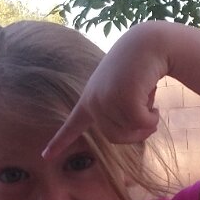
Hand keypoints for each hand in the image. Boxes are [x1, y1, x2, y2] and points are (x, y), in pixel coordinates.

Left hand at [42, 22, 170, 158]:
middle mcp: (93, 101)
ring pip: (129, 133)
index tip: (45, 156)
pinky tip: (154, 101)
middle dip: (136, 132)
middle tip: (148, 115)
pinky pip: (142, 125)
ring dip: (146, 122)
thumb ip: (122, 114)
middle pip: (115, 138)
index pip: (73, 125)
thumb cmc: (140, 68)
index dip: (59, 142)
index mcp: (89, 99)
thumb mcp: (124, 93)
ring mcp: (105, 100)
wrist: (148, 43)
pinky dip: (152, 118)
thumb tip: (139, 130)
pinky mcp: (122, 99)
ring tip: (147, 99)